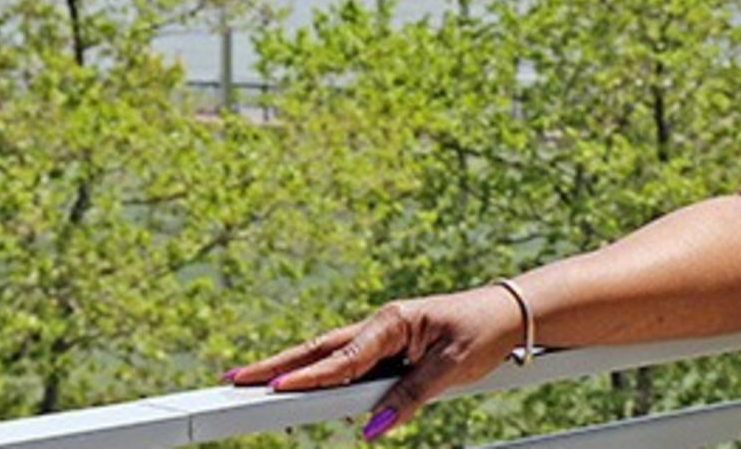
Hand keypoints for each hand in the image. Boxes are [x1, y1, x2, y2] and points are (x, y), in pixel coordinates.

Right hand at [223, 285, 525, 438]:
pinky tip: (295, 385)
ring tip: (248, 384)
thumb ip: (411, 396)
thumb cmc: (483, 332)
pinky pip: (347, 365)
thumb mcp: (452, 367)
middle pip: (318, 351)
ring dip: (288, 369)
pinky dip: (317, 374)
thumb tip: (372, 427)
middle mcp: (379, 327)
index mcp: (392, 322)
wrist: (510, 313)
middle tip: (230, 381)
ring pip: (327, 357)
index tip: (273, 390)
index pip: (342, 358)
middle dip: (273, 367)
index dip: (307, 378)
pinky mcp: (386, 350)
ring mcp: (380, 338)